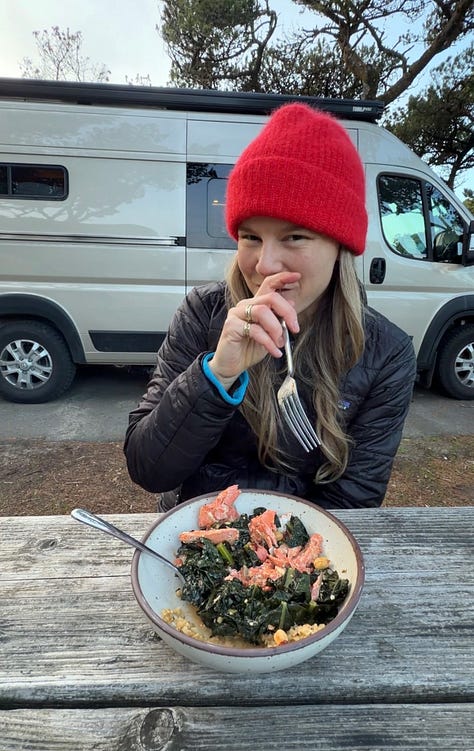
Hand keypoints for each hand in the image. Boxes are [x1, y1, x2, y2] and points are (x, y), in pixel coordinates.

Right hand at [208, 271, 300, 387]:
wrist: (231, 365)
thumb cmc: (249, 348)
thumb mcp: (270, 333)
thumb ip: (279, 318)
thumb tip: (293, 303)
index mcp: (255, 304)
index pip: (268, 284)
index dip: (282, 278)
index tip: (296, 276)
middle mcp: (245, 305)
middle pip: (271, 298)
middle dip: (287, 313)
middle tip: (294, 328)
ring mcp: (236, 314)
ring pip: (262, 311)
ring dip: (276, 329)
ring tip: (280, 343)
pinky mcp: (231, 326)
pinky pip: (255, 330)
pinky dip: (268, 342)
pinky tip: (274, 351)